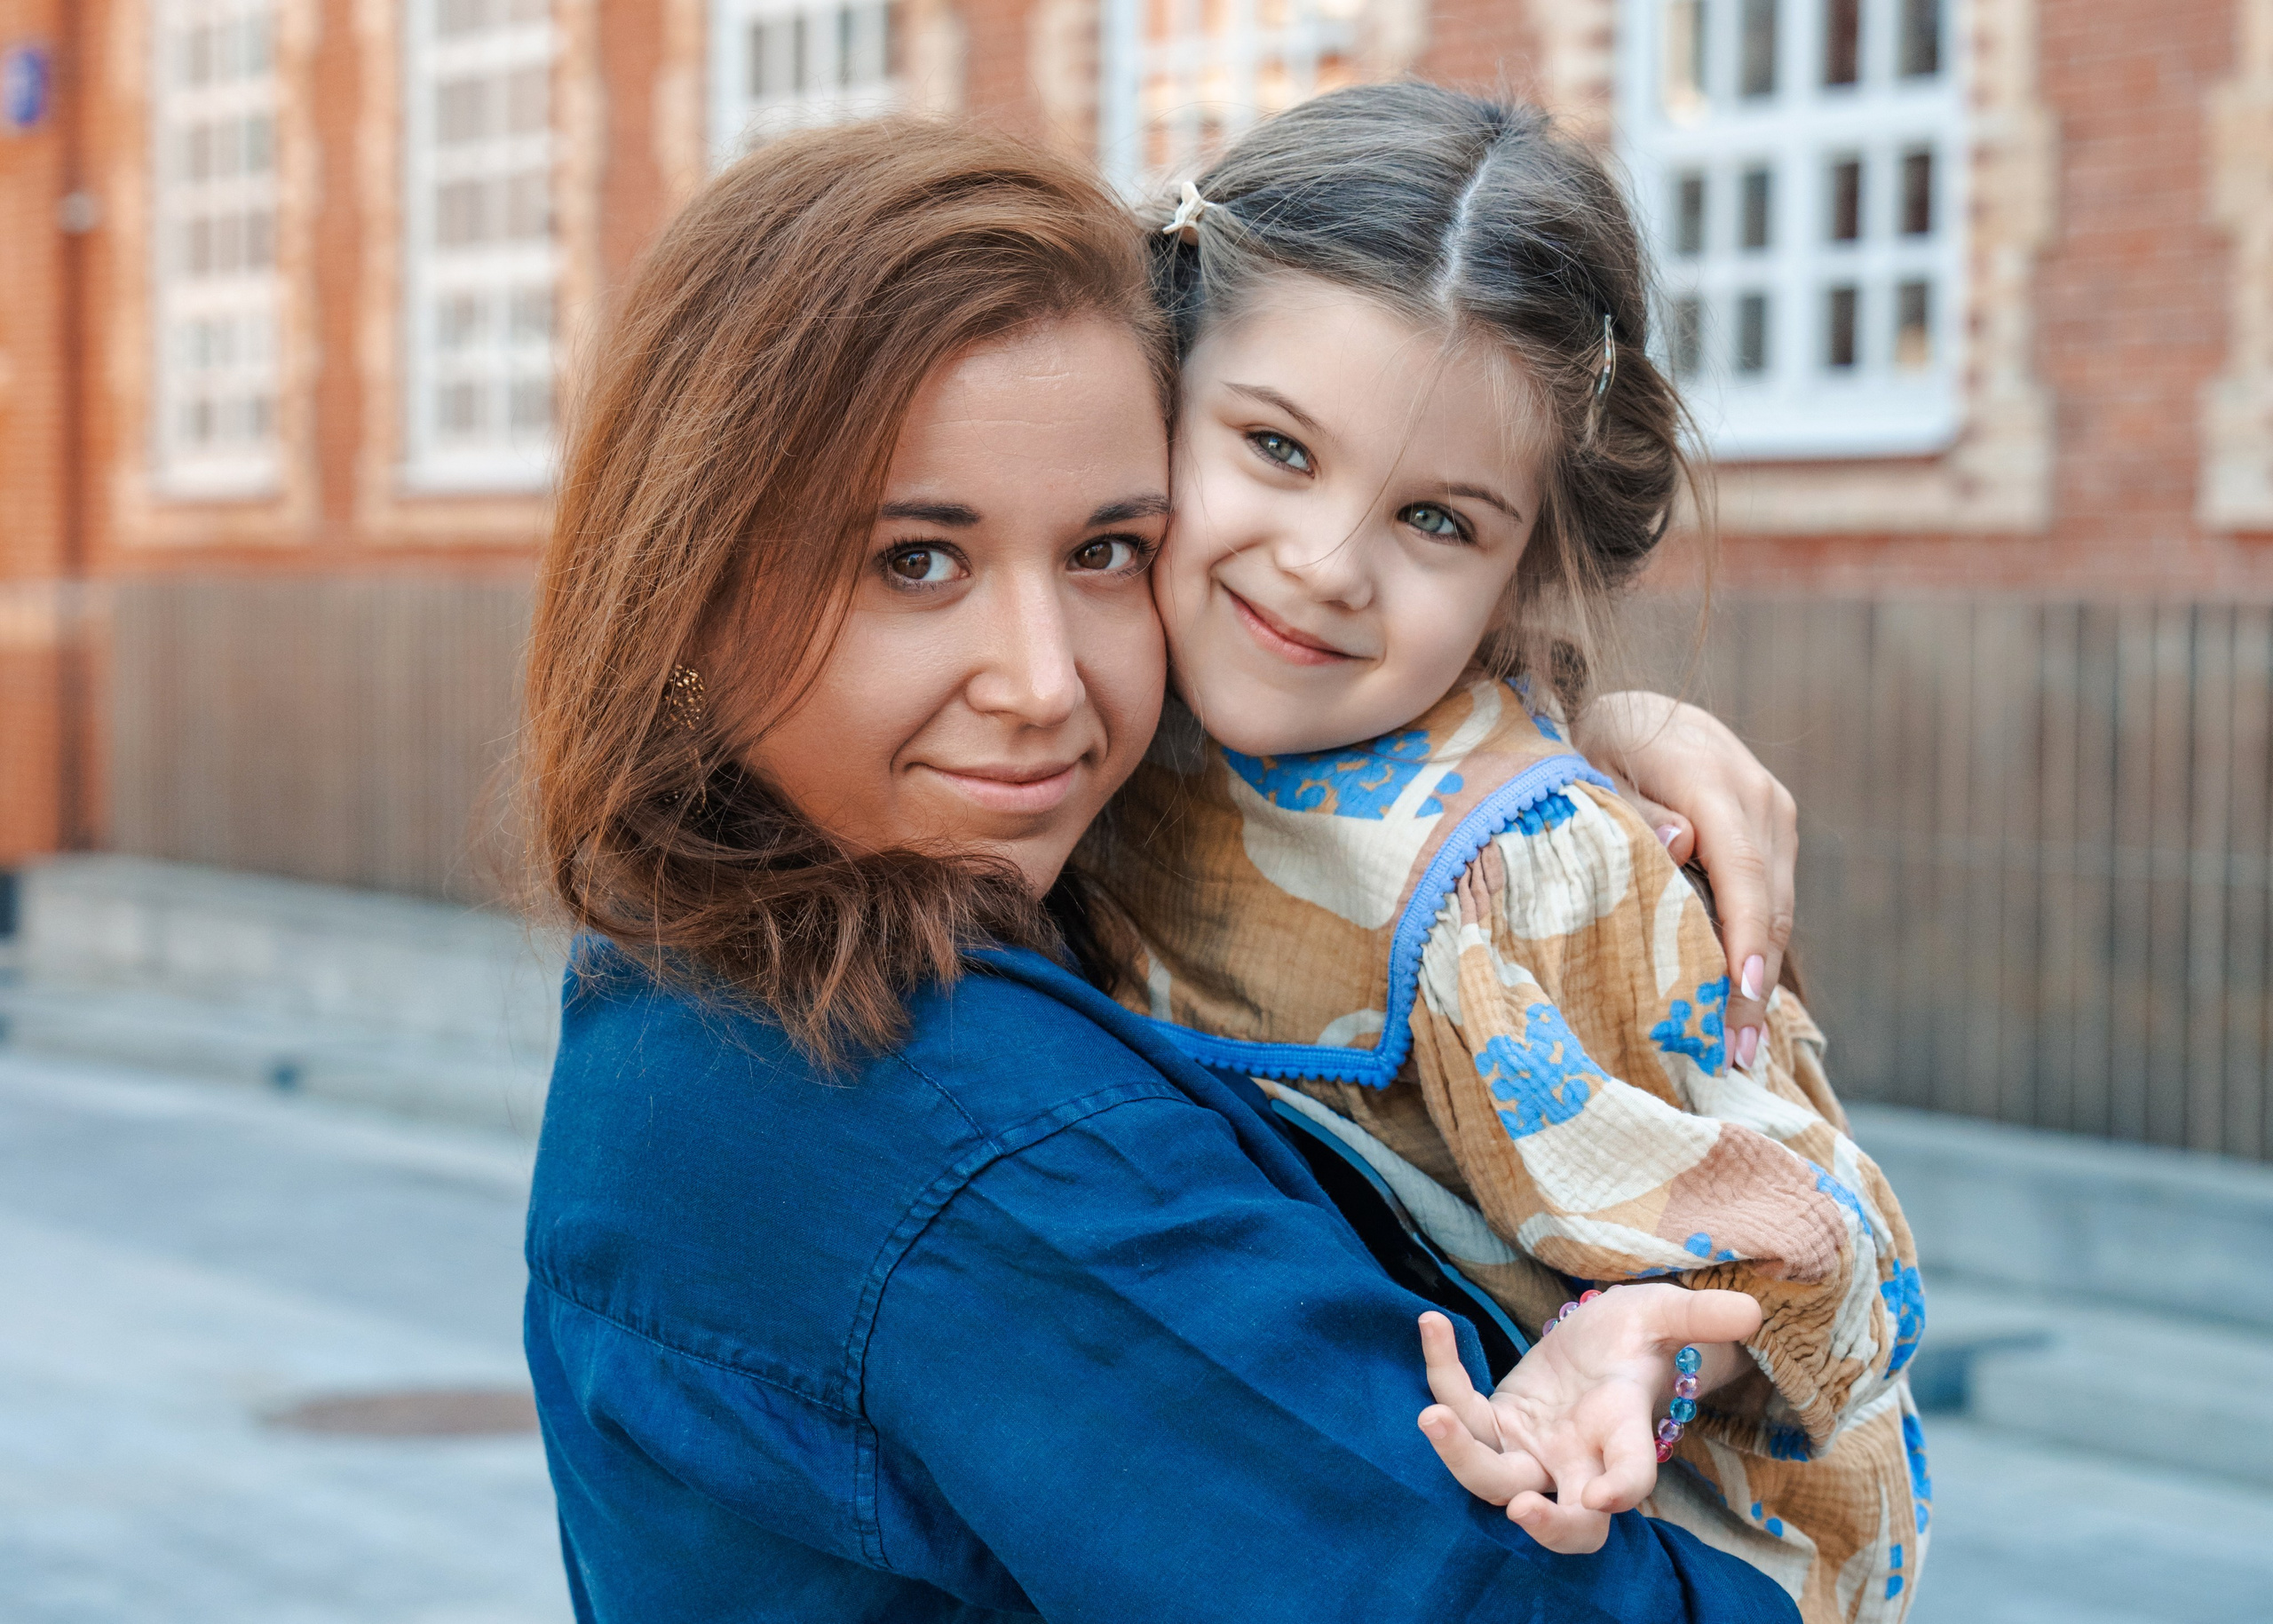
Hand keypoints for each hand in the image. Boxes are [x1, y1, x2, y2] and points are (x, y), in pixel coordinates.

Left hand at [1414, 1286, 1761, 1553]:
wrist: (1602, 1337)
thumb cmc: (1640, 1333)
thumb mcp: (1664, 1314)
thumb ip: (1698, 1316)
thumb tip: (1751, 1313)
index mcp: (1624, 1434)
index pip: (1631, 1477)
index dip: (1623, 1491)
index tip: (1607, 1496)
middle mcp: (1578, 1459)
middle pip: (1567, 1520)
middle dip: (1546, 1525)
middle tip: (1518, 1507)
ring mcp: (1532, 1448)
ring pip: (1493, 1481)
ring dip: (1459, 1456)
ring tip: (1433, 1414)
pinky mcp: (1493, 1423)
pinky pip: (1460, 1408)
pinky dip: (1441, 1371)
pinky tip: (1433, 1321)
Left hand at [1571, 691, 1796, 1065]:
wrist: (1633, 710)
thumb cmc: (1593, 744)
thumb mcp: (1588, 766)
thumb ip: (1628, 807)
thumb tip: (1680, 846)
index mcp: (1711, 778)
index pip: (1743, 871)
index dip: (1745, 938)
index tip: (1739, 995)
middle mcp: (1758, 796)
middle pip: (1770, 903)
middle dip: (1754, 984)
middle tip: (1733, 1057)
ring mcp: (1773, 813)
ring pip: (1778, 908)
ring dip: (1759, 978)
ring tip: (1736, 1048)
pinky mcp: (1772, 832)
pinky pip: (1771, 899)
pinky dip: (1756, 950)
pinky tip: (1735, 1003)